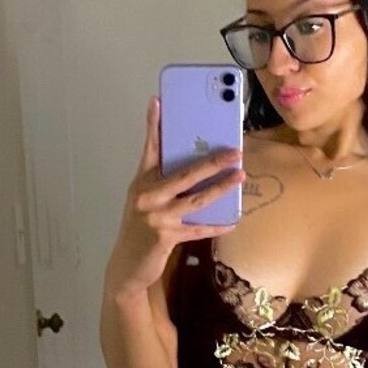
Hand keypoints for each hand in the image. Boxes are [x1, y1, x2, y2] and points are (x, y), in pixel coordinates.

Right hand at [105, 95, 243, 294]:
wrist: (126, 265)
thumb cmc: (139, 228)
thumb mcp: (145, 201)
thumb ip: (162, 182)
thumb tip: (194, 165)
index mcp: (142, 182)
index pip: (149, 149)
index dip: (154, 125)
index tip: (158, 101)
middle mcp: (148, 196)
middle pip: (185, 174)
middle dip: (212, 161)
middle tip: (235, 151)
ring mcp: (157, 217)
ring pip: (196, 200)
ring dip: (221, 188)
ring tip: (240, 176)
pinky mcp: (166, 237)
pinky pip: (198, 229)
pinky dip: (216, 225)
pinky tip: (232, 220)